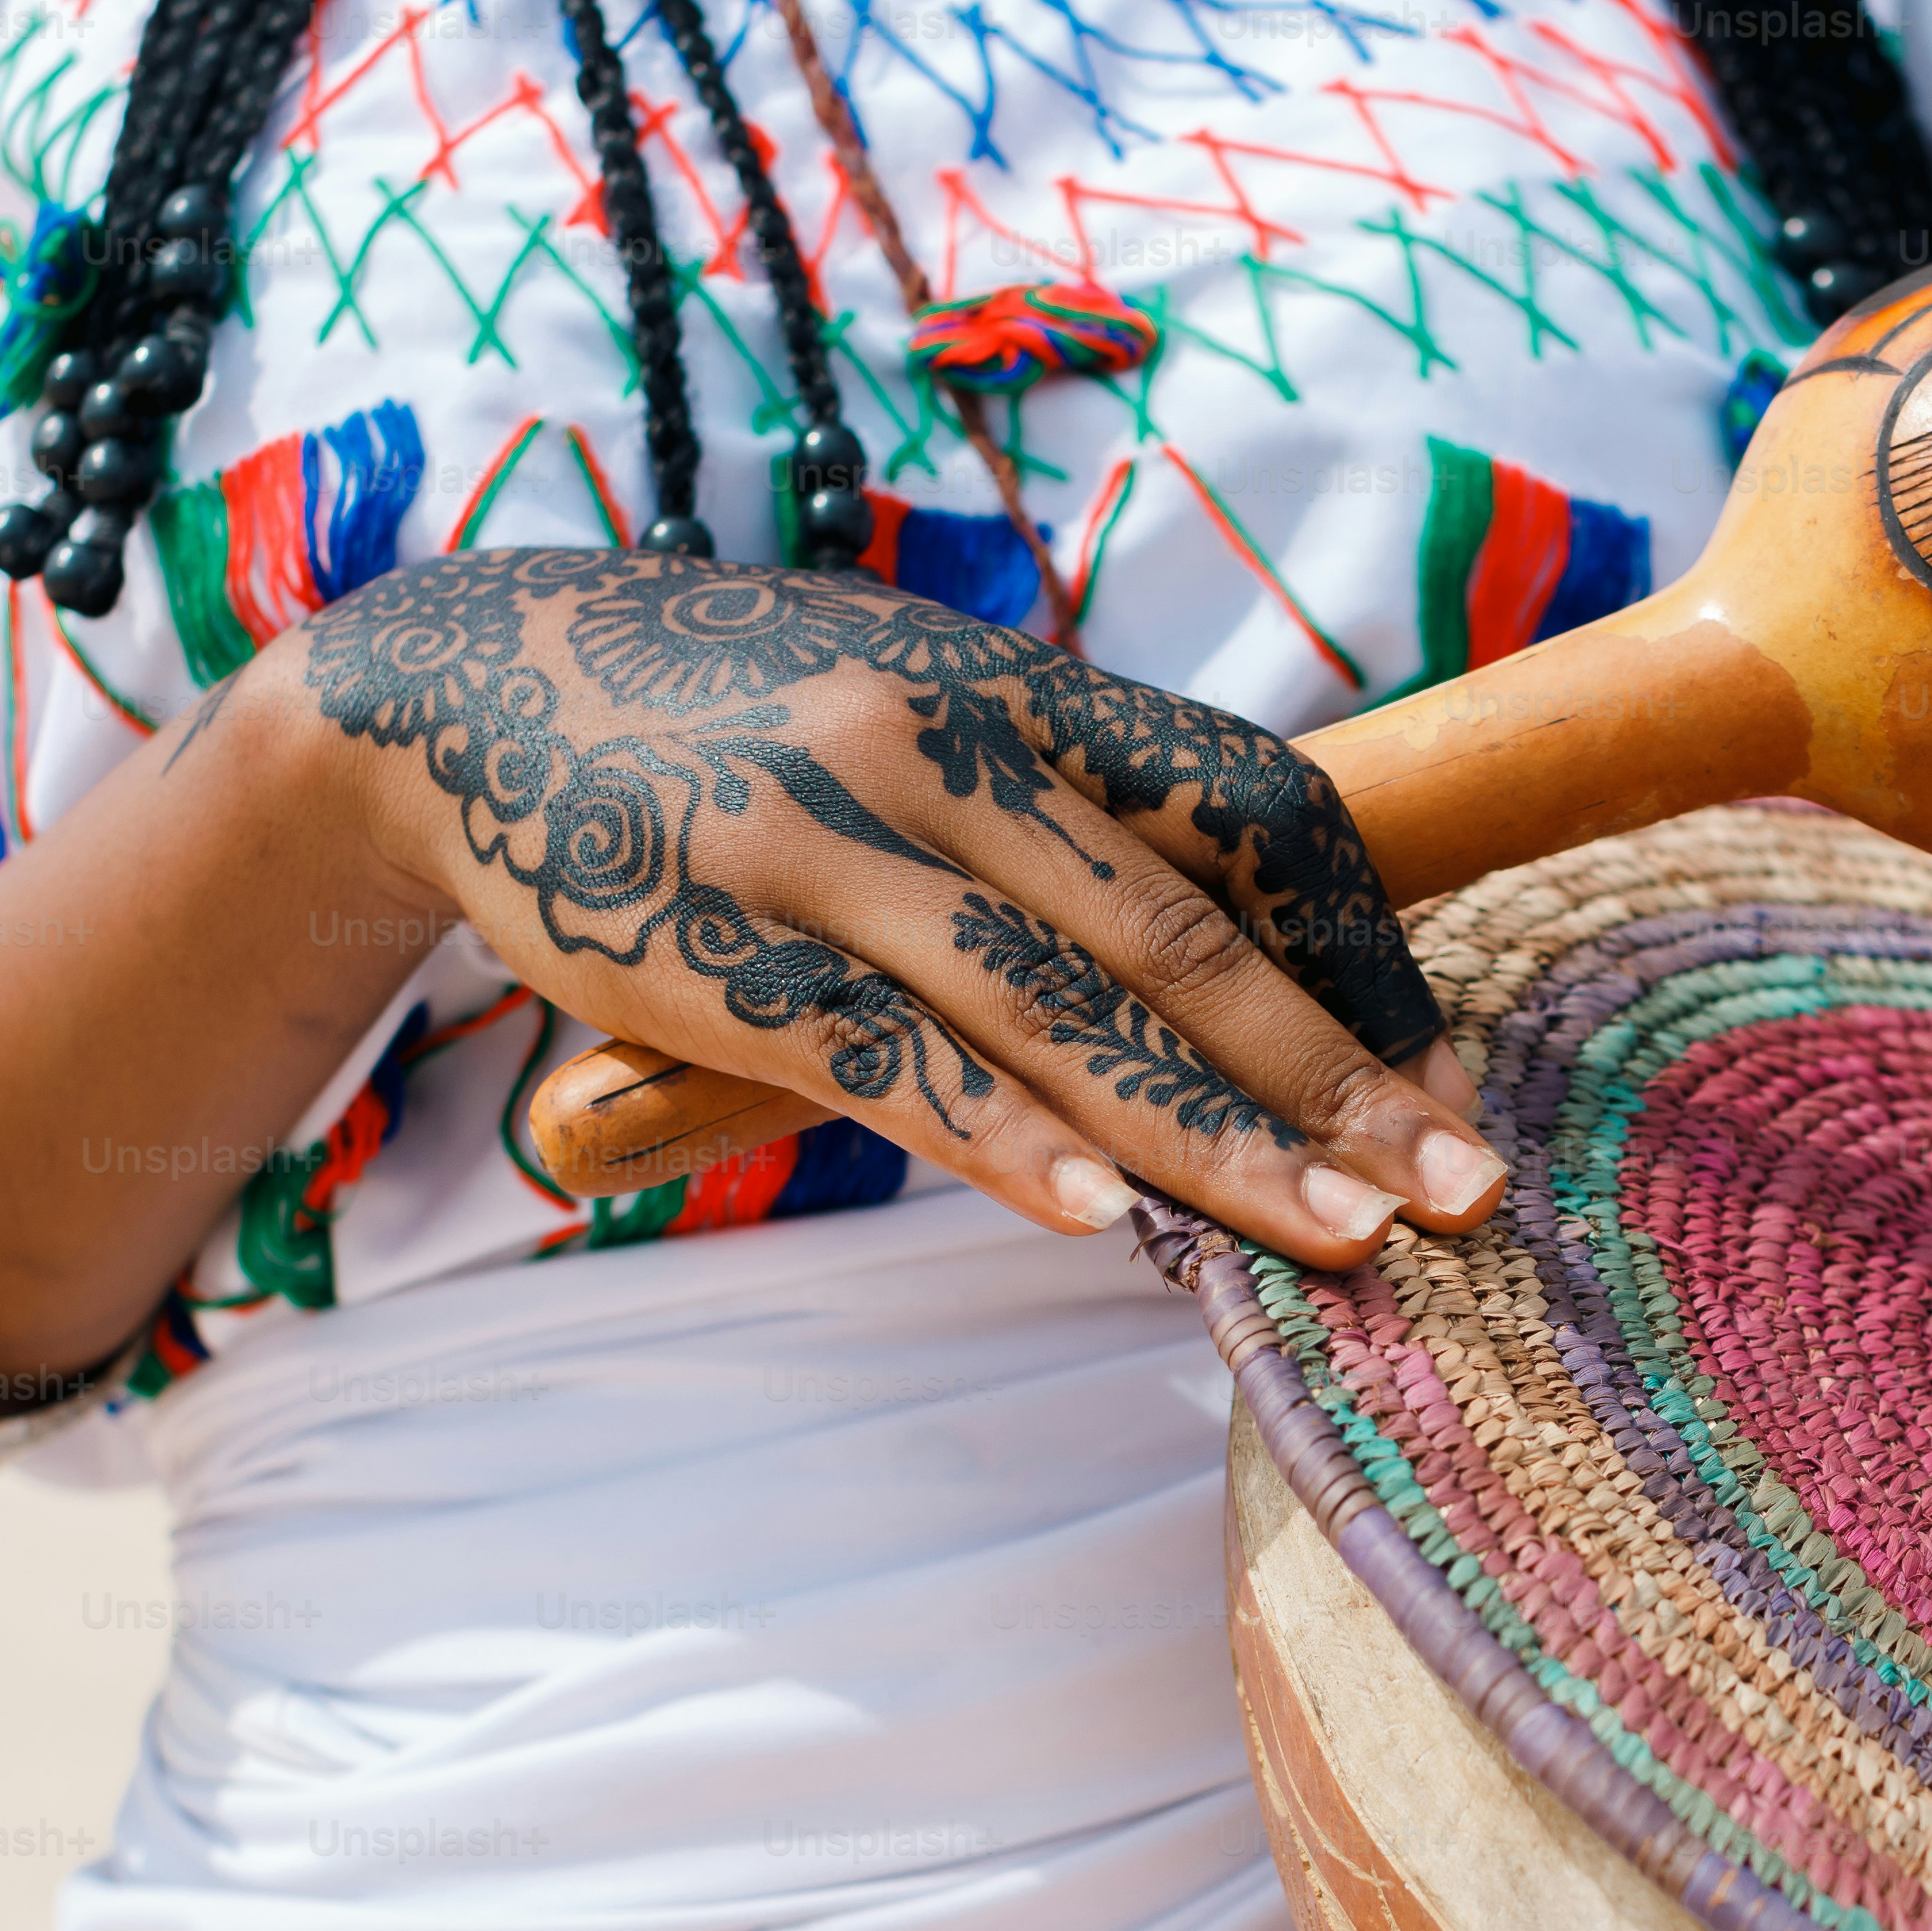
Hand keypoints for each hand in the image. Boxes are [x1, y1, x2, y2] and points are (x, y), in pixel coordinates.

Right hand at [242, 550, 1501, 1265]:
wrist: (468, 692)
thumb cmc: (738, 723)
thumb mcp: (917, 707)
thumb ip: (1064, 805)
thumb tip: (1244, 943)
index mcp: (1019, 688)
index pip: (1252, 810)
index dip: (1364, 950)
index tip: (1442, 1080)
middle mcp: (942, 750)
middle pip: (1185, 931)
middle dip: (1338, 1077)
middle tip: (1463, 1193)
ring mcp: (831, 851)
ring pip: (1062, 1011)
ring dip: (1214, 1140)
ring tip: (1338, 1242)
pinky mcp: (721, 955)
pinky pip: (891, 1064)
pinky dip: (1005, 1144)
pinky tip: (1104, 1222)